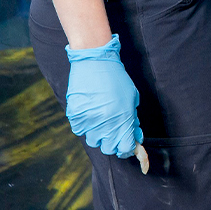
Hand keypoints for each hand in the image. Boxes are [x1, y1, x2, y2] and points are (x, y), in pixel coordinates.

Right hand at [65, 35, 148, 169]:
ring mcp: (88, 121)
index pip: (125, 148)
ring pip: (93, 140)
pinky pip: (80, 129)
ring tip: (101, 118)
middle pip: (108, 148)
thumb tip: (135, 136)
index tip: (127, 144)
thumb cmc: (116, 78)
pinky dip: (85, 125)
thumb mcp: (132, 98)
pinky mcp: (75, 116)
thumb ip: (133, 120)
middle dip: (113, 142)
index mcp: (122, 120)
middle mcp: (105, 124)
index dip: (128, 147)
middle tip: (114, 131)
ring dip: (98, 134)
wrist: (95, 61)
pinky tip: (90, 112)